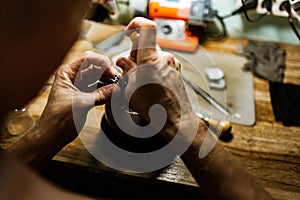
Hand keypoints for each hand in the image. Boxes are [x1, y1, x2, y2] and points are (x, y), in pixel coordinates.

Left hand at [40, 51, 119, 144]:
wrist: (53, 134)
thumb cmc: (57, 118)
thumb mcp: (81, 103)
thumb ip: (100, 95)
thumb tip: (116, 89)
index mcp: (67, 73)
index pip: (87, 59)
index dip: (101, 62)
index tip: (111, 70)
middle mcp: (73, 78)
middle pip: (95, 68)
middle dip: (107, 72)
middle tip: (117, 80)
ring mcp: (79, 88)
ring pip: (98, 79)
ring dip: (108, 82)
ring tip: (116, 86)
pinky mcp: (85, 97)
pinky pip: (98, 90)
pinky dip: (106, 91)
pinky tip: (113, 93)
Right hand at [116, 17, 195, 140]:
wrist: (175, 118)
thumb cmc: (156, 108)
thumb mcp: (131, 88)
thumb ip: (126, 69)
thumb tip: (123, 61)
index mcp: (151, 59)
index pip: (147, 27)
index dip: (136, 25)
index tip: (129, 32)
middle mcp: (164, 58)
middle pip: (146, 45)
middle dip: (135, 54)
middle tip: (130, 70)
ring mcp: (172, 63)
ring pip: (153, 55)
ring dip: (144, 63)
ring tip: (140, 80)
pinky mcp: (176, 70)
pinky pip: (161, 63)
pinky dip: (153, 68)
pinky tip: (149, 82)